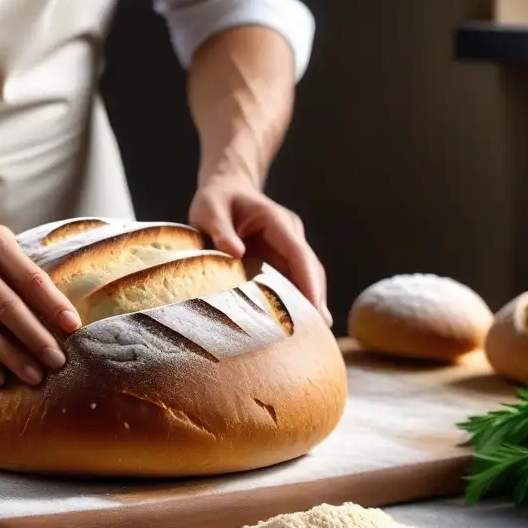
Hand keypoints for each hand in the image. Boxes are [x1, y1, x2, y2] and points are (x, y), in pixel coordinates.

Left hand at [189, 174, 331, 326]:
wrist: (225, 189)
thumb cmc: (216, 199)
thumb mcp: (210, 209)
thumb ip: (220, 230)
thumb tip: (234, 253)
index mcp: (277, 222)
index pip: (300, 254)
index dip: (310, 282)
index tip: (316, 309)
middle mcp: (289, 236)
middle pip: (309, 271)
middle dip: (314, 300)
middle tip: (317, 335)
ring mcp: (286, 249)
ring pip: (303, 279)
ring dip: (306, 305)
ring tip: (307, 338)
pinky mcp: (278, 260)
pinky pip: (288, 282)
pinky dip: (290, 302)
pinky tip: (288, 327)